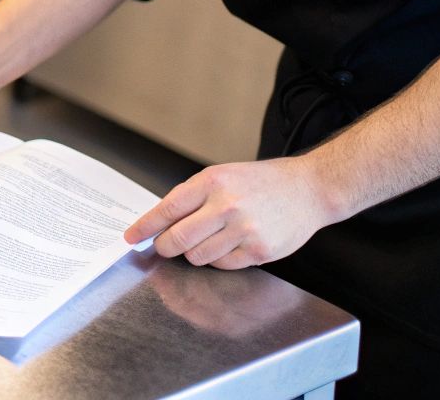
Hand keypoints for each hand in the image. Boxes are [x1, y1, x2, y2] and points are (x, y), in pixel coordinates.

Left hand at [123, 157, 339, 269]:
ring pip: (197, 256)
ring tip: (210, 238)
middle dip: (164, 246)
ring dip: (195, 252)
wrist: (309, 189)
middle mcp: (226, 205)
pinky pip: (222, 265)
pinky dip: (219, 258)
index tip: (130, 236)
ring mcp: (243, 230)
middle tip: (163, 246)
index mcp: (212, 182)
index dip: (144, 226)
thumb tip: (159, 221)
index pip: (166, 209)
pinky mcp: (258, 250)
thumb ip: (192, 197)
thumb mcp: (223, 175)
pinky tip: (231, 244)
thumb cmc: (262, 182)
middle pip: (177, 240)